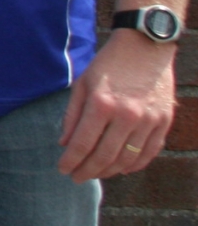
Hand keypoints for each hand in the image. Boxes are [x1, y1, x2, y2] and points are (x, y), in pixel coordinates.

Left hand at [58, 29, 177, 182]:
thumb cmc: (108, 64)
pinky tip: (122, 169)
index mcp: (101, 104)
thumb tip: (64, 144)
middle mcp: (126, 115)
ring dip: (109, 171)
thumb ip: (72, 115)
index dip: (70, 160)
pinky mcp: (164, 121)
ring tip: (96, 174)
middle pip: (104, 156)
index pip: (82, 144)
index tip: (63, 170)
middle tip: (77, 178)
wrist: (146, 47)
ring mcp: (148, 120)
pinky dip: (135, 165)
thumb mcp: (83, 84)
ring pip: (127, 159)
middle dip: (87, 171)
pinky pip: (149, 152)